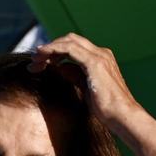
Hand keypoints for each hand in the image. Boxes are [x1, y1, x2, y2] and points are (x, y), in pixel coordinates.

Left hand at [28, 33, 143, 131]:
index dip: (56, 51)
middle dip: (50, 48)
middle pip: (70, 40)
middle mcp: (101, 53)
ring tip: (34, 60)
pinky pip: (69, 48)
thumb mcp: (85, 88)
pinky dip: (53, 50)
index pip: (75, 47)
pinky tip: (41, 57)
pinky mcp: (94, 62)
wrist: (122, 115)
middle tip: (34, 61)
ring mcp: (99, 56)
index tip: (40, 62)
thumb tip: (60, 69)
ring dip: (48, 49)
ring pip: (68, 41)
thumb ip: (75, 76)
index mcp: (101, 59)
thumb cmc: (106, 108)